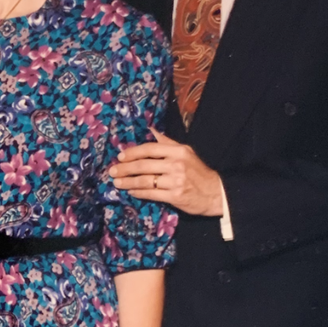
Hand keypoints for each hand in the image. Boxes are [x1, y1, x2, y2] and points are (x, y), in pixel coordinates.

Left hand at [108, 131, 222, 216]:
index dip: (132, 153)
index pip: (149, 149)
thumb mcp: (186, 152)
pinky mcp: (175, 196)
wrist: (215, 192)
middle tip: (112, 171)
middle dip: (125, 169)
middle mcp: (176, 164)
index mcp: (178, 151)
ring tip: (117, 183)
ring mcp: (175, 181)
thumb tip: (151, 130)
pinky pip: (151, 194)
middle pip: (143, 165)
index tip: (120, 157)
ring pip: (145, 181)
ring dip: (128, 182)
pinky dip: (139, 193)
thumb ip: (167, 142)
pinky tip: (131, 192)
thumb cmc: (198, 171)